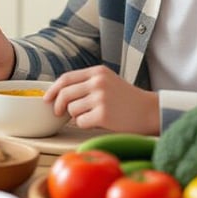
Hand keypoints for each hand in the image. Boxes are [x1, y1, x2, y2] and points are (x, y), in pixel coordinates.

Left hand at [44, 66, 159, 133]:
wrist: (149, 111)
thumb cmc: (127, 99)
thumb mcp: (107, 81)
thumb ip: (86, 83)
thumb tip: (58, 94)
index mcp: (97, 72)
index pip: (66, 78)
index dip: (53, 89)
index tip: (47, 99)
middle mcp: (98, 82)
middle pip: (65, 94)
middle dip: (58, 106)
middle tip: (59, 113)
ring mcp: (100, 98)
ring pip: (72, 109)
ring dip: (77, 116)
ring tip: (92, 115)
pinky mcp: (103, 114)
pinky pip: (80, 122)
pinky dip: (85, 125)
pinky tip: (98, 122)